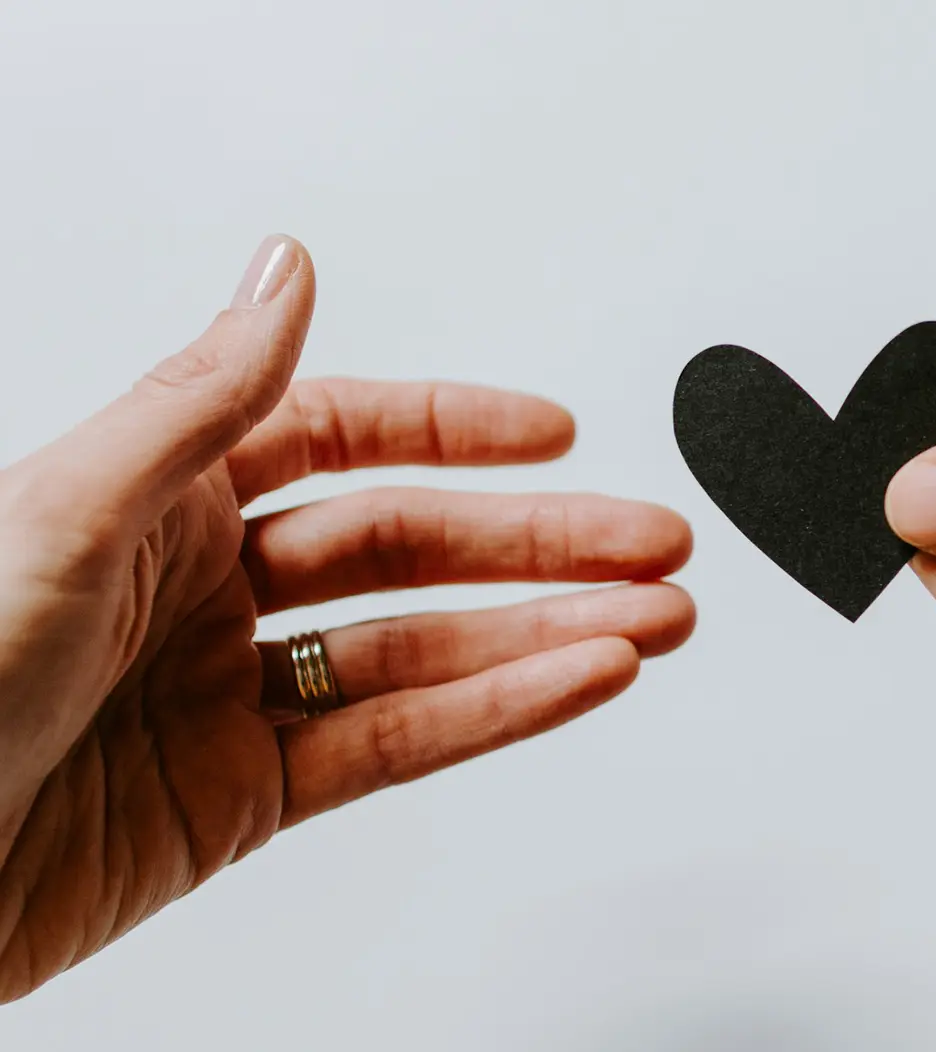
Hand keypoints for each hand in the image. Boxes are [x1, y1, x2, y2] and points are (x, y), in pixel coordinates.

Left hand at [0, 237, 694, 1001]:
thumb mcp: (65, 513)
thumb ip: (200, 399)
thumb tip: (284, 270)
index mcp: (152, 499)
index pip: (334, 437)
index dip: (451, 429)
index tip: (553, 433)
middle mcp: (201, 590)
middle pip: (408, 549)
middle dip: (541, 542)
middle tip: (650, 540)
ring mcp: (230, 696)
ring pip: (425, 651)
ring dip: (548, 633)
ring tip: (654, 619)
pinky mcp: (245, 800)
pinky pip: (397, 744)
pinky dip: (499, 713)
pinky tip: (576, 679)